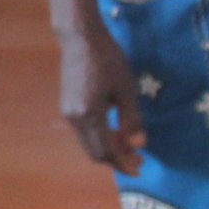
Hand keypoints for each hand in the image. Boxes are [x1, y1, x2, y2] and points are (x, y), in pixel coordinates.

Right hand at [54, 21, 146, 174]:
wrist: (81, 39)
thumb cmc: (108, 60)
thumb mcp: (126, 89)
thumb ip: (132, 119)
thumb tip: (139, 145)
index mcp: (89, 115)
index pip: (106, 151)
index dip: (123, 163)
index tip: (140, 169)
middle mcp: (75, 119)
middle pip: (94, 152)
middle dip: (116, 160)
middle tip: (138, 160)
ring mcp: (68, 113)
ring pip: (88, 143)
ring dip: (108, 148)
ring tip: (129, 145)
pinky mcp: (67, 106)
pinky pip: (84, 132)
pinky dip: (100, 137)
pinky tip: (114, 130)